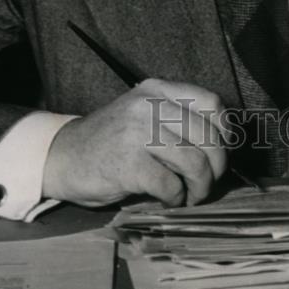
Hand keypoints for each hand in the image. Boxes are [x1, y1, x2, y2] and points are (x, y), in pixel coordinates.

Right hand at [43, 79, 227, 207]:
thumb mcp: (144, 114)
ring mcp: (138, 132)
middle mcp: (149, 105)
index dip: (225, 130)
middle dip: (217, 166)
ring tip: (191, 195)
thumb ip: (176, 119)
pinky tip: (168, 198)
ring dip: (200, 187)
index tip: (222, 149)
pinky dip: (176, 198)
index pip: (211, 102)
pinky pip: (170, 185)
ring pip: (195, 162)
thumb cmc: (112, 140)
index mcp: (157, 89)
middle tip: (208, 182)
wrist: (63, 156)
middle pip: (208, 136)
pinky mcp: (128, 164)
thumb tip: (223, 146)